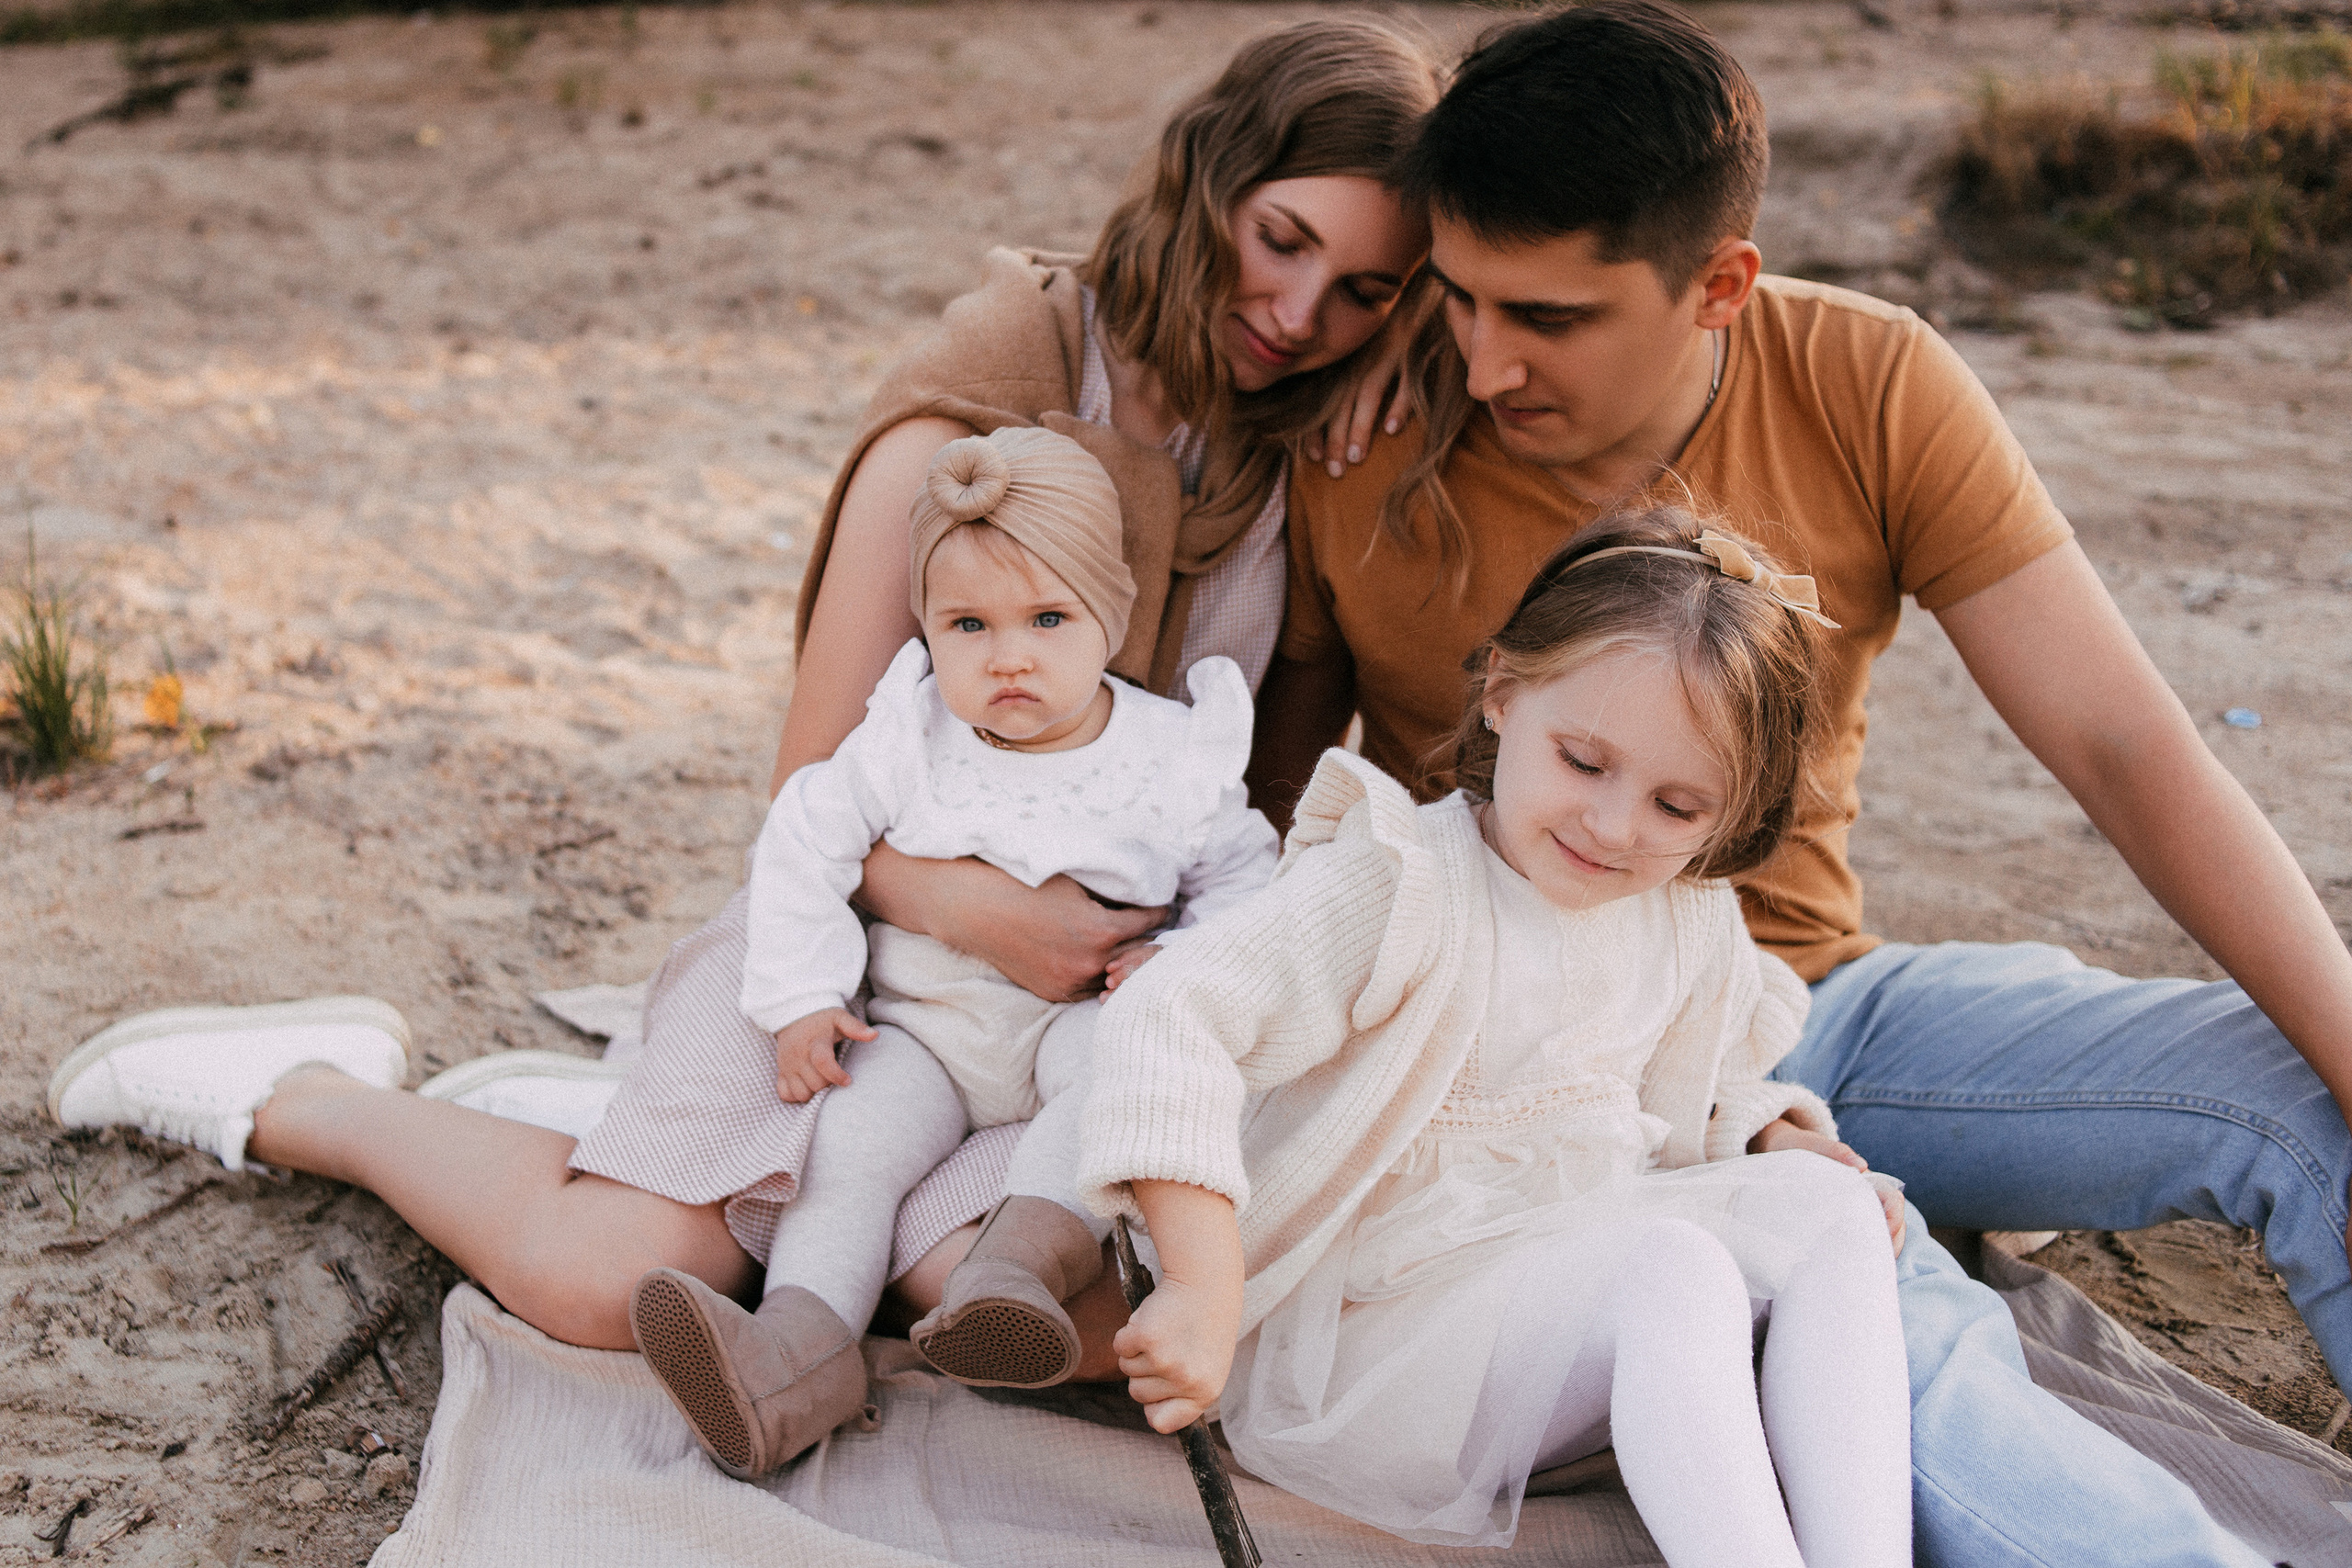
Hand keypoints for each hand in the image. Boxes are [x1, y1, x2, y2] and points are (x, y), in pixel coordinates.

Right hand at [773, 1008, 872, 1102]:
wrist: (794, 1014)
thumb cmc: (821, 1019)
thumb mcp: (839, 1018)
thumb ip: (855, 1027)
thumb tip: (874, 1035)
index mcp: (815, 1043)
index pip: (823, 1063)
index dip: (836, 1075)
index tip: (848, 1080)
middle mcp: (798, 1056)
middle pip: (814, 1083)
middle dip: (829, 1085)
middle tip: (836, 1079)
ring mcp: (787, 1066)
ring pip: (801, 1093)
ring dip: (814, 1093)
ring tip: (823, 1082)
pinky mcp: (780, 1071)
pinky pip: (785, 1094)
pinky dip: (796, 1095)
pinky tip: (807, 1086)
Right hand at [928, 865, 1166, 1001]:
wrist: (976, 909)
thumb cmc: (1026, 884)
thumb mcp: (1078, 883)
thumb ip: (1114, 896)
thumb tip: (1145, 894)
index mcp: (1101, 932)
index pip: (1150, 922)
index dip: (1160, 908)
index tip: (1164, 902)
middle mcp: (1090, 964)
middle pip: (1139, 952)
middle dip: (1147, 935)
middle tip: (1154, 922)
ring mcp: (1071, 983)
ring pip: (1117, 975)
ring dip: (1125, 959)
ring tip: (1131, 942)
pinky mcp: (1054, 993)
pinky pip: (1091, 988)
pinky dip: (1100, 974)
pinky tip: (1104, 960)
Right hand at [1113, 1274, 1239, 1433]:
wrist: (1207, 1283)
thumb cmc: (1205, 1326)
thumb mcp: (1208, 1367)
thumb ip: (1184, 1394)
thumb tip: (1153, 1418)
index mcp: (1205, 1393)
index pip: (1161, 1422)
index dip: (1153, 1405)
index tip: (1160, 1388)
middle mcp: (1186, 1381)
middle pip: (1137, 1394)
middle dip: (1144, 1371)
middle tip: (1169, 1346)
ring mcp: (1165, 1360)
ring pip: (1126, 1369)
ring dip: (1138, 1350)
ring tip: (1165, 1331)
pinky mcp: (1146, 1337)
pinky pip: (1119, 1346)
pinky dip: (1128, 1333)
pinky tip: (1152, 1319)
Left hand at [1301, 322, 1412, 479]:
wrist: (1421, 300)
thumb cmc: (1392, 336)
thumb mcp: (1366, 357)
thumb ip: (1352, 383)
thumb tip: (1338, 421)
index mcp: (1349, 365)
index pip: (1328, 400)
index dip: (1318, 428)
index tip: (1312, 457)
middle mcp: (1362, 361)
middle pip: (1343, 404)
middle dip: (1336, 438)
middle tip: (1334, 471)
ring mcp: (1387, 356)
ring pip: (1368, 394)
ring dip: (1360, 426)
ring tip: (1356, 457)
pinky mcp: (1413, 353)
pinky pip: (1405, 382)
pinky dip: (1398, 405)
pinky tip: (1391, 429)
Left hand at [1748, 1118, 1906, 1250]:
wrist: (1780, 1150)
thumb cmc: (1799, 1147)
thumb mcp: (1813, 1145)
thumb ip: (1835, 1151)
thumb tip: (1861, 1166)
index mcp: (1865, 1179)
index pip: (1893, 1199)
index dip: (1895, 1218)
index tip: (1883, 1235)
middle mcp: (1865, 1195)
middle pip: (1893, 1222)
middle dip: (1892, 1243)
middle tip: (1877, 1263)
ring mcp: (1855, 1208)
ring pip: (1879, 1231)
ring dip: (1878, 1249)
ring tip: (1864, 1267)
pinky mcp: (1840, 1219)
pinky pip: (1858, 1236)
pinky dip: (1861, 1250)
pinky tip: (1849, 1264)